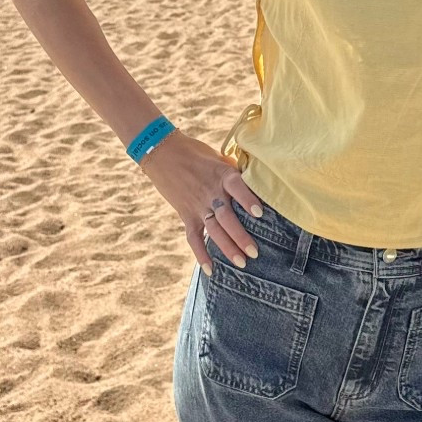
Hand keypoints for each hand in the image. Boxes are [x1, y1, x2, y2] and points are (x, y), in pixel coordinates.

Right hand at [138, 132, 263, 269]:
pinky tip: (210, 270)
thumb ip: (234, 172)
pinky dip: (201, 254)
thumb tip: (252, 180)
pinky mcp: (186, 214)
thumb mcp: (218, 157)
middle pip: (227, 218)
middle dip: (241, 237)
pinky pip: (193, 237)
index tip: (259, 213)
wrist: (161, 151)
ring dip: (227, 248)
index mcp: (222, 175)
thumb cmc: (194, 151)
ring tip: (242, 263)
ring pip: (214, 231)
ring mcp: (198, 205)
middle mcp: (211, 192)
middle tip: (254, 252)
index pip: (237, 188)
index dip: (248, 200)